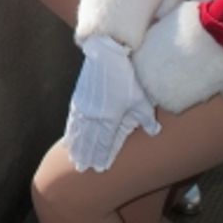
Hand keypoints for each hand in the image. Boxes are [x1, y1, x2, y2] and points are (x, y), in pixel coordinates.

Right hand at [64, 35, 160, 171]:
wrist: (105, 53)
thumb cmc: (125, 76)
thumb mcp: (140, 97)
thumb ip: (145, 117)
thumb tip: (154, 131)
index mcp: (109, 117)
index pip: (104, 142)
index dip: (101, 156)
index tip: (98, 168)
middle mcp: (93, 115)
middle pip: (88, 140)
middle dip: (85, 155)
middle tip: (82, 168)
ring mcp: (83, 106)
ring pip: (77, 132)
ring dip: (75, 146)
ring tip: (74, 158)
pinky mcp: (78, 98)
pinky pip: (72, 120)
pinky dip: (70, 131)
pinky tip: (68, 138)